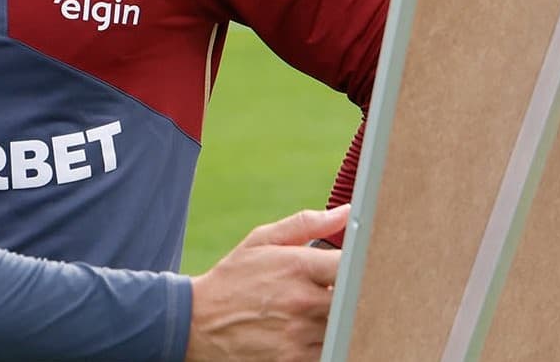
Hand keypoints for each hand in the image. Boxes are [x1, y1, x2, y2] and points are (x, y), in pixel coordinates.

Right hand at [185, 205, 348, 361]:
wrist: (197, 323)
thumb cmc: (233, 278)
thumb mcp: (261, 241)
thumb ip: (305, 223)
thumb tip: (346, 212)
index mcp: (297, 266)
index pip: (351, 265)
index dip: (363, 265)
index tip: (361, 265)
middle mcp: (302, 301)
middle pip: (355, 300)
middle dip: (354, 294)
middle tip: (344, 291)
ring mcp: (300, 335)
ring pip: (345, 329)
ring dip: (342, 320)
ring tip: (324, 311)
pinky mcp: (295, 360)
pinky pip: (330, 351)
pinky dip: (330, 342)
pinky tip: (314, 332)